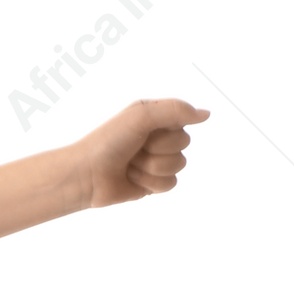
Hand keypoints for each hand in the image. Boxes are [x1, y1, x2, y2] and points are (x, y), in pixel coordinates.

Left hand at [72, 98, 210, 208]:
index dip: (165, 129)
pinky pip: (171, 184)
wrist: (87, 175)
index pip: (183, 121)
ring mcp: (157, 161)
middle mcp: (158, 138)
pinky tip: (132, 179)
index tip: (143, 131)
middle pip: (183, 144)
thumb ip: (176, 110)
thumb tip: (206, 114)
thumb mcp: (141, 115)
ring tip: (130, 165)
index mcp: (156, 118)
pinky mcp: (153, 183)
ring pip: (179, 165)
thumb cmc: (108, 141)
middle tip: (133, 149)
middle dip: (156, 149)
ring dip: (151, 167)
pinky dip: (151, 182)